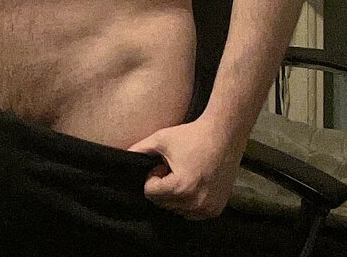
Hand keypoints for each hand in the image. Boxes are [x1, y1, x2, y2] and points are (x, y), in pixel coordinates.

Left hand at [127, 117, 246, 220]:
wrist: (224, 134)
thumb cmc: (191, 135)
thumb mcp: (161, 138)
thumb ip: (139, 149)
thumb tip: (122, 155)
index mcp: (180, 187)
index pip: (151, 193)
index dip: (153, 176)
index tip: (163, 164)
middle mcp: (195, 203)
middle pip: (163, 203)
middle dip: (164, 186)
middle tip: (175, 167)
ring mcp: (207, 209)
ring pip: (177, 210)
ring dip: (176, 195)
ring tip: (185, 173)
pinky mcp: (216, 209)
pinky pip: (193, 213)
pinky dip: (190, 201)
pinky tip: (196, 180)